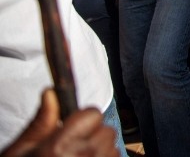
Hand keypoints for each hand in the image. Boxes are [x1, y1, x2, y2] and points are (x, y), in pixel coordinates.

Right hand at [0, 89, 118, 156]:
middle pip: (106, 129)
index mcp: (59, 147)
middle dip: (92, 135)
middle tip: (73, 148)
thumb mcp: (22, 150)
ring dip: (100, 151)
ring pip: (113, 146)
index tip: (72, 128)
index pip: (93, 114)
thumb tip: (51, 92)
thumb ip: (41, 122)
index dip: (83, 119)